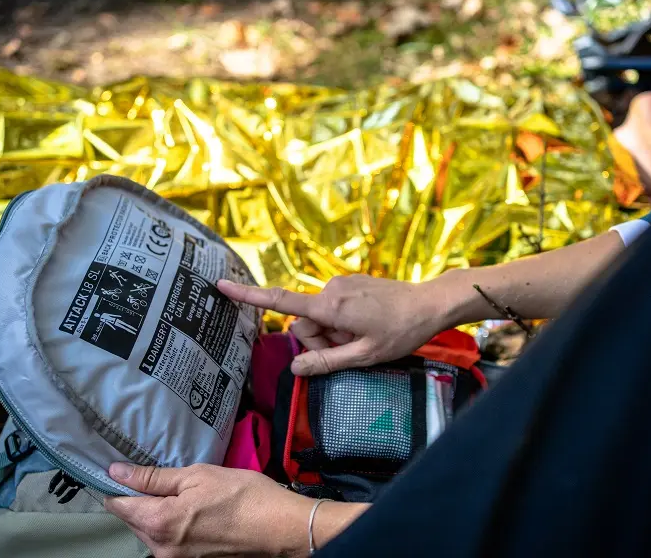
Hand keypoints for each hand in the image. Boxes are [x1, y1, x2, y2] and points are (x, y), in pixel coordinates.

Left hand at [104, 463, 312, 557]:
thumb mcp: (196, 476)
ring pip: (150, 533)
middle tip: (160, 478)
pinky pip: (167, 542)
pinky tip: (191, 511)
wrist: (278, 527)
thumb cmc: (241, 494)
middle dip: (139, 500)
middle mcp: (160, 548)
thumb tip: (117, 471)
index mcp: (159, 522)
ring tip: (179, 493)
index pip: (119, 506)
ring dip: (156, 513)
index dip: (117, 486)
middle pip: (133, 521)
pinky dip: (171, 525)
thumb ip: (153, 477)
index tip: (123, 470)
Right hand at [217, 274, 451, 374]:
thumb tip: (295, 368)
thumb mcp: (364, 356)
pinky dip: (341, 321)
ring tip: (362, 336)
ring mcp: (339, 284)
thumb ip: (326, 362)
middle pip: (303, 323)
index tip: (221, 285)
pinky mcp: (348, 283)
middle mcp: (330, 290)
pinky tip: (366, 325)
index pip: (281, 302)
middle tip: (351, 347)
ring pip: (318, 317)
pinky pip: (331, 307)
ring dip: (333, 332)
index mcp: (330, 306)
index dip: (248, 296)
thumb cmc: (400, 332)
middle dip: (320, 339)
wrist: (429, 304)